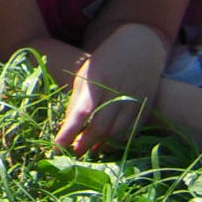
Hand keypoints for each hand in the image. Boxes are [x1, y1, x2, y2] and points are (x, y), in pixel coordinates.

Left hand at [52, 24, 163, 156]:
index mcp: (96, 81)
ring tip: (89, 150)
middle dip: (84, 144)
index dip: (68, 132)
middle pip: (99, 128)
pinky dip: (118, 142)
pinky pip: (131, 132)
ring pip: (116, 133)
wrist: (140, 48)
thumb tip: (68, 128)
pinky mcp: (145, 108)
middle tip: (73, 154)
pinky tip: (108, 144)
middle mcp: (116, 93)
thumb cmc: (105, 62)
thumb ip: (77, 101)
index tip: (56, 148)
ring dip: (101, 146)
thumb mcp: (85, 75)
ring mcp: (133, 101)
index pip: (81, 113)